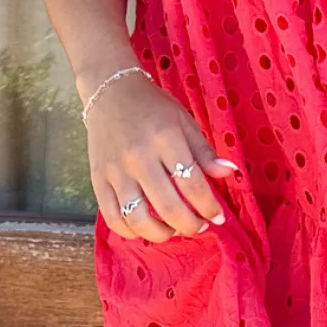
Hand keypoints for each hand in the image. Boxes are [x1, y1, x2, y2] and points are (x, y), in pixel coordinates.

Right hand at [83, 70, 237, 243]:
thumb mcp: (184, 122)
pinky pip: (112, 217)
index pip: (192, 183)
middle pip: (168, 207)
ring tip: (173, 230)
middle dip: (190, 225)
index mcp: (165, 139)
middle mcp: (138, 157)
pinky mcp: (97, 180)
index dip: (209, 206)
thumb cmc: (153, 108)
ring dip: (161, 234)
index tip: (218, 217)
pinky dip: (130, 231)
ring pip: (138, 219)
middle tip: (199, 227)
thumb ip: (205, 152)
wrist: (110, 92)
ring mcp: (115, 171)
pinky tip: (145, 229)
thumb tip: (230, 173)